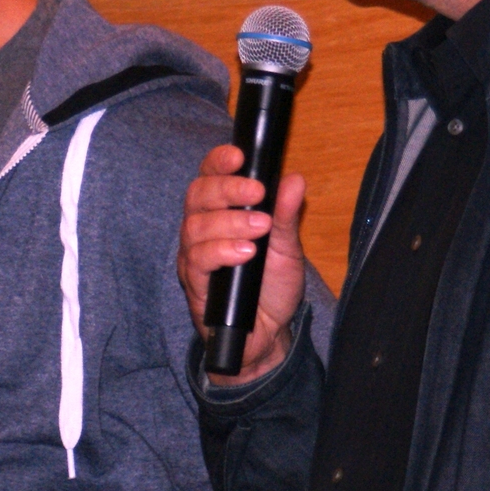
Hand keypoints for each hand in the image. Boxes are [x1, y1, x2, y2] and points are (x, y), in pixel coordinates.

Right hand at [178, 144, 308, 385]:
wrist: (268, 334)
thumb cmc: (272, 287)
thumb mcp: (287, 248)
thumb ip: (287, 215)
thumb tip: (295, 179)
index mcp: (221, 212)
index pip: (209, 176)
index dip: (218, 162)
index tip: (239, 156)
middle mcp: (202, 230)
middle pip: (197, 195)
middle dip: (227, 188)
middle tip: (258, 193)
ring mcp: (195, 256)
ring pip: (195, 227)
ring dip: (230, 222)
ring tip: (261, 229)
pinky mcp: (195, 283)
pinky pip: (197, 260)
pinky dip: (221, 251)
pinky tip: (245, 252)